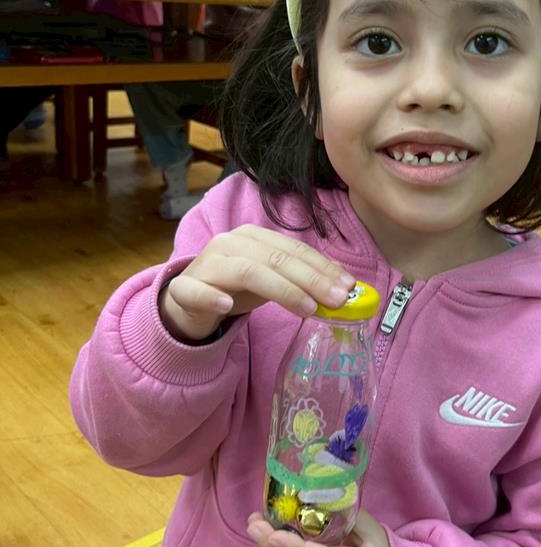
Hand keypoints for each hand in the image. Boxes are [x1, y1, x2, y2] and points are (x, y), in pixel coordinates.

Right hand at [159, 225, 356, 341]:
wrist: (188, 302)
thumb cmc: (235, 288)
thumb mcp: (271, 282)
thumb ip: (300, 282)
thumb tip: (341, 289)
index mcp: (254, 238)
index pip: (294, 250)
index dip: (323, 268)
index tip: (349, 287)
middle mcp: (231, 244)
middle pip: (276, 259)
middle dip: (311, 279)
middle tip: (337, 300)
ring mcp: (207, 264)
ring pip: (246, 271)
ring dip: (280, 289)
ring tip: (306, 309)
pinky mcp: (185, 288)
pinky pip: (196, 290)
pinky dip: (212, 296)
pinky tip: (227, 305)